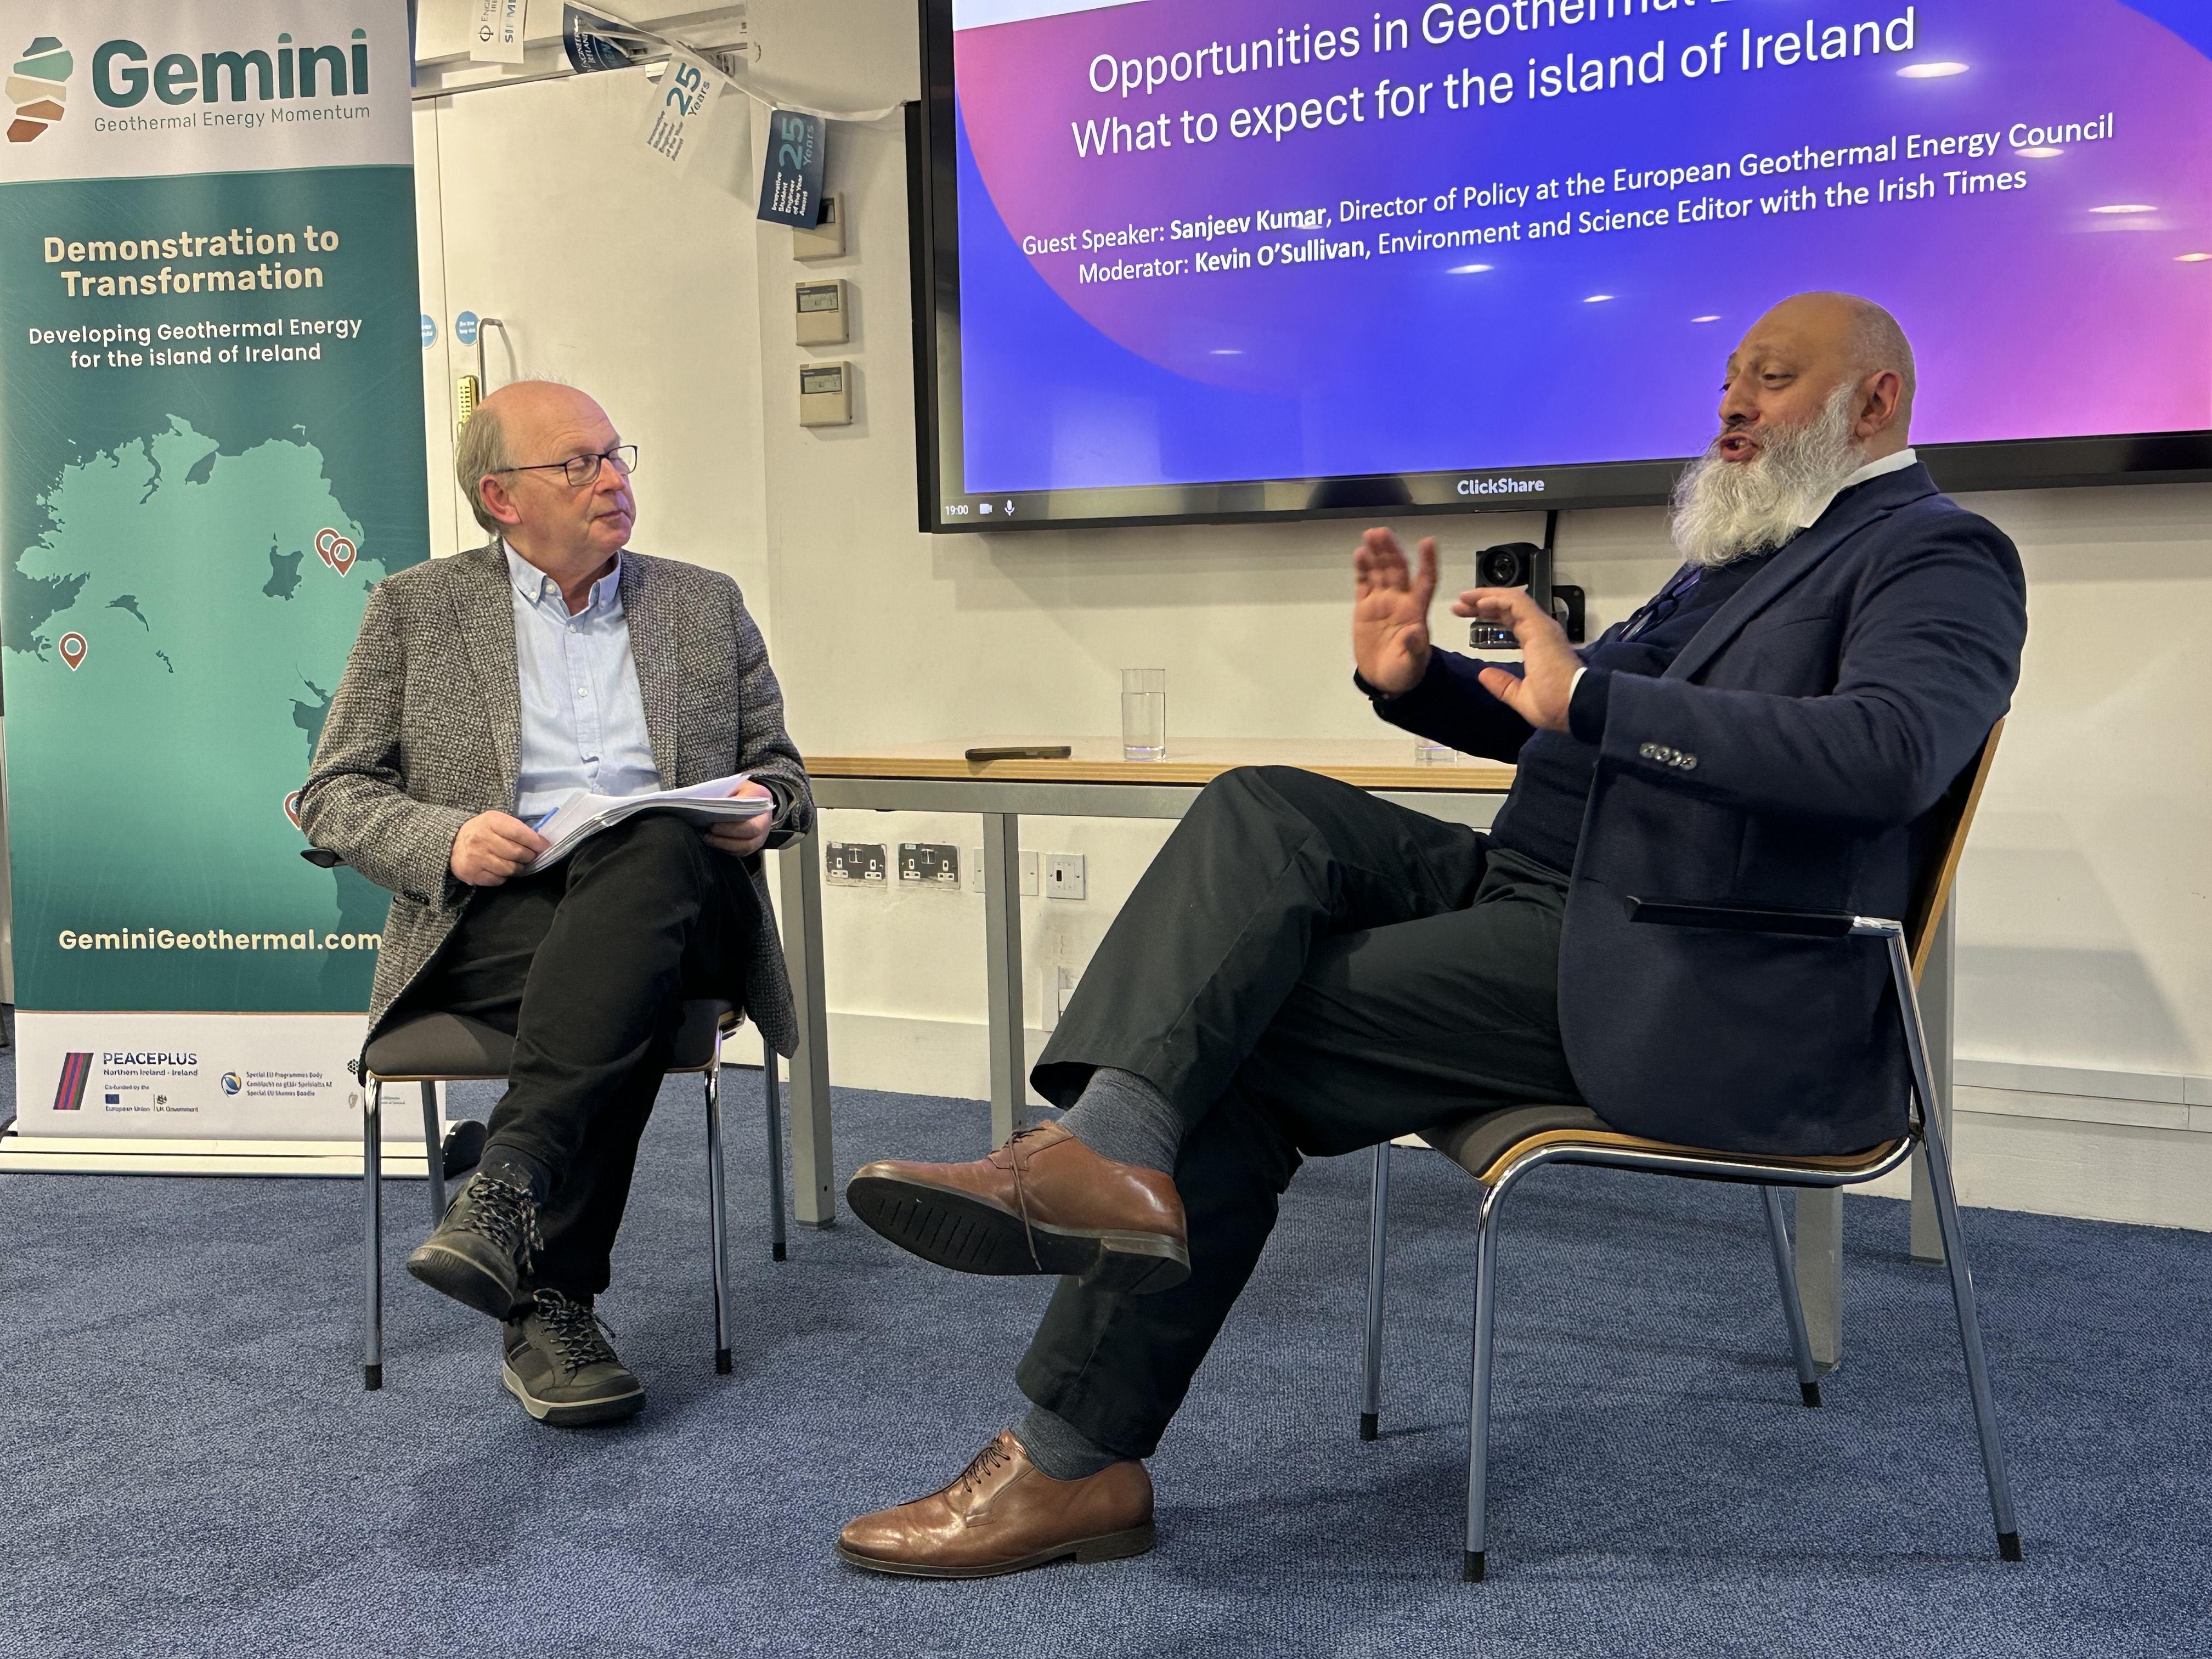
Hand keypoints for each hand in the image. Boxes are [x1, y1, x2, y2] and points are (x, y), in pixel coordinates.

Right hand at [450, 811, 549, 886]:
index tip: (544, 846)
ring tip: (515, 863)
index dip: (535, 842)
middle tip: (530, 856)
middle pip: (517, 853)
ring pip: (510, 869)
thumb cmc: (482, 831)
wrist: (452, 843)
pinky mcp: (472, 873)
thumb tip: (541, 843)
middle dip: (529, 856)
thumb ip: (517, 829)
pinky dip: (504, 876)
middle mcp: (481, 839)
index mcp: (490, 821)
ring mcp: (476, 858)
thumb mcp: (497, 822)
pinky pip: (499, 880)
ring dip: (518, 868)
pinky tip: (499, 869)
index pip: (519, 833)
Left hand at [702, 780, 774, 857]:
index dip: (733, 819)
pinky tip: (713, 842)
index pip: (751, 812)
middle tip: (710, 829)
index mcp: (762, 800)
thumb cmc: (742, 792)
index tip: (715, 820)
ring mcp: (761, 835)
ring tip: (708, 838)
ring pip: (746, 846)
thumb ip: (727, 793)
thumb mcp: (736, 785)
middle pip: (752, 831)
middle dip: (728, 832)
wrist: (754, 800)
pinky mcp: (753, 845)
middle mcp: (766, 820)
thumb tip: (710, 804)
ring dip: (725, 844)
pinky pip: (741, 852)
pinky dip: (726, 849)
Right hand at [1351, 528, 1437, 695]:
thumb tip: (1413, 632)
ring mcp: (1382, 602)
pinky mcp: (1365, 608)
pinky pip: (1363, 584)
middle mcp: (1400, 601)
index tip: (1427, 542)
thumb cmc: (1404, 671)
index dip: (1427, 562)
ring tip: (1371, 535)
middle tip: (1383, 533)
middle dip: (1391, 551)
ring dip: (1377, 553)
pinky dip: (1362, 569)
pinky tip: (1360, 554)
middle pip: (1397, 570)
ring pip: (1380, 571)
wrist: (1384, 678)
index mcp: (1416, 611)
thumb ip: (1414, 649)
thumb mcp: (1412, 665)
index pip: (1425, 581)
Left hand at [1455, 588, 1579, 732]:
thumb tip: (1484, 674)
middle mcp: (1540, 632)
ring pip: (1512, 600)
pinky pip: (1517, 604)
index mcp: (1537, 645)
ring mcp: (1541, 627)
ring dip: (1486, 596)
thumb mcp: (1521, 697)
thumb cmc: (1554, 705)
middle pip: (1508, 608)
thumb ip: (1503, 685)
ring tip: (1464, 598)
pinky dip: (1497, 599)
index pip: (1510, 622)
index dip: (1488, 615)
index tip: (1465, 616)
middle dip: (1482, 603)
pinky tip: (1479, 603)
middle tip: (1460, 604)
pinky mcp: (1540, 626)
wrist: (1573, 706)